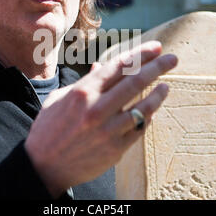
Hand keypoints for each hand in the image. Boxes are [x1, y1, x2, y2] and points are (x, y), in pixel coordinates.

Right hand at [24, 41, 177, 197]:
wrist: (43, 167)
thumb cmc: (48, 129)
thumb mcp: (60, 98)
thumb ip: (84, 81)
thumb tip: (101, 65)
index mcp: (82, 92)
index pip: (119, 66)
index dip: (141, 54)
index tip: (156, 48)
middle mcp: (97, 109)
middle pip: (136, 82)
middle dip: (158, 67)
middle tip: (172, 59)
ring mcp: (108, 130)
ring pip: (143, 107)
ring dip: (158, 94)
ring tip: (166, 85)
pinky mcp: (115, 149)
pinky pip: (138, 129)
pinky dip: (147, 117)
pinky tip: (152, 110)